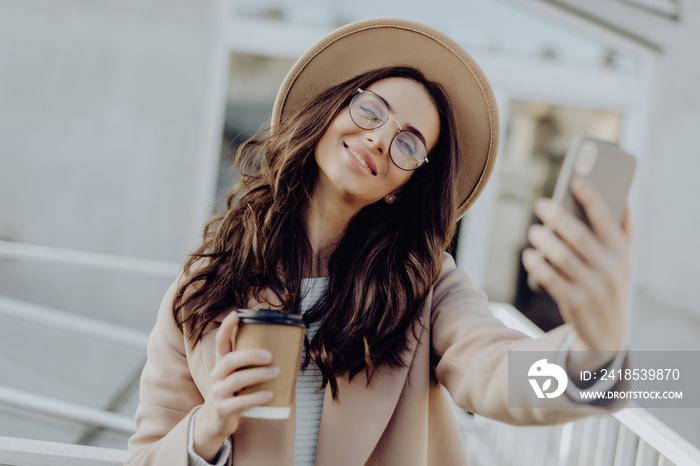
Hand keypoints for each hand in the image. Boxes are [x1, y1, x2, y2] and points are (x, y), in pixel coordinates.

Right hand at [192, 311, 279, 460]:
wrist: (216, 421)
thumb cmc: (235, 393)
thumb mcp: (238, 376)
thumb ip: (252, 364)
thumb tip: (287, 350)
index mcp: (221, 364)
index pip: (221, 342)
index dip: (227, 327)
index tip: (236, 314)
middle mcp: (216, 375)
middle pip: (230, 360)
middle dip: (250, 355)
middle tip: (270, 355)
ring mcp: (217, 393)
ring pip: (236, 380)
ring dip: (258, 375)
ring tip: (276, 372)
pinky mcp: (222, 410)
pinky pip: (239, 403)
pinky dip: (255, 398)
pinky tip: (269, 395)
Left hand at [522, 177, 632, 357]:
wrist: (609, 333)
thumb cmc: (609, 284)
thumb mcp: (622, 261)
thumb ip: (622, 231)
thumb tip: (620, 196)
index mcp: (622, 253)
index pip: (606, 220)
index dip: (591, 198)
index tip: (575, 181)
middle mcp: (611, 268)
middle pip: (579, 236)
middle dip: (558, 217)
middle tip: (541, 204)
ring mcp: (593, 287)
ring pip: (562, 257)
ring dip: (544, 240)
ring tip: (533, 231)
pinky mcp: (575, 302)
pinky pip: (551, 279)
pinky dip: (537, 265)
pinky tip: (529, 255)